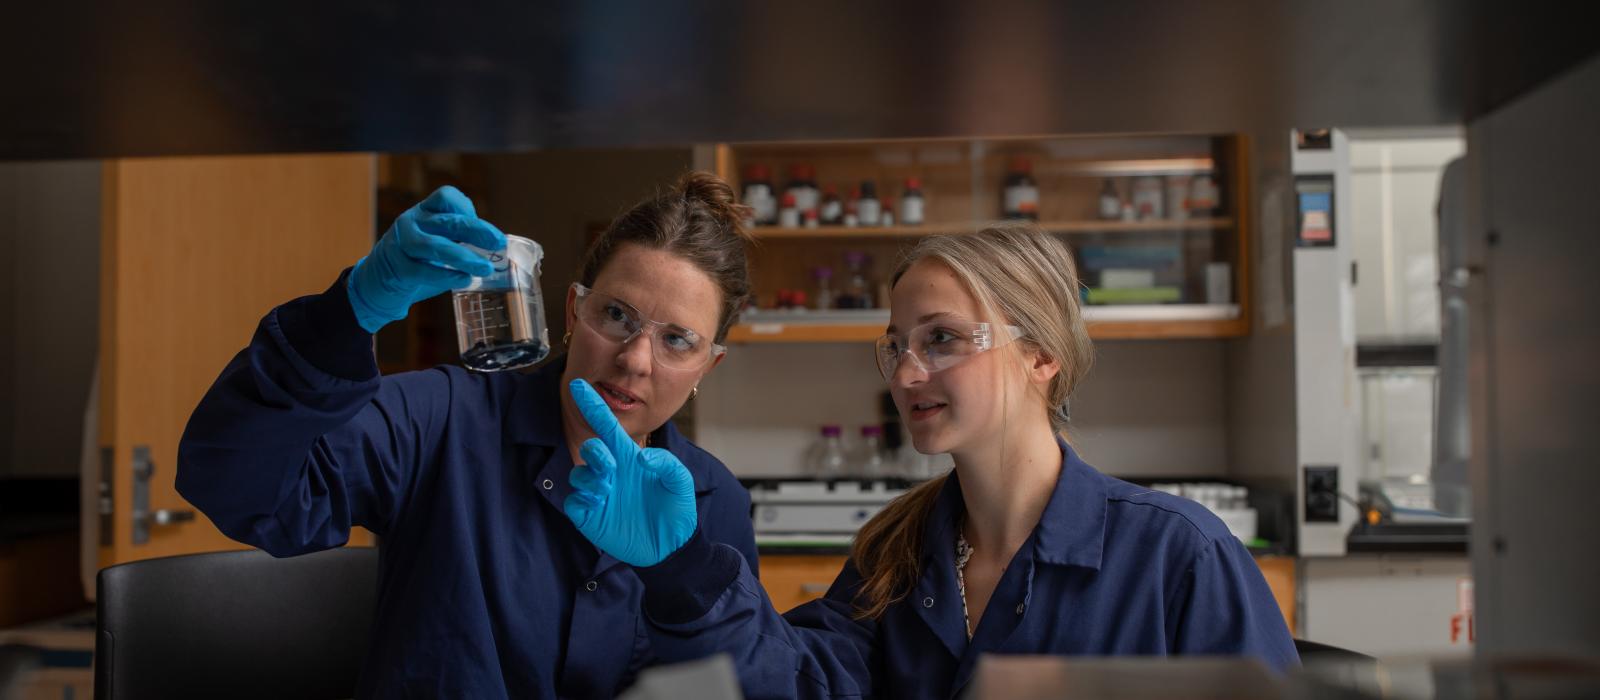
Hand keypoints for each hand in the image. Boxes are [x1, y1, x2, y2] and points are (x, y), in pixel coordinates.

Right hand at [347, 185, 506, 332]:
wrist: (378, 283)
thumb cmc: (418, 261)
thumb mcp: (438, 242)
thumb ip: (460, 239)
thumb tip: (496, 246)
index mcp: (424, 212)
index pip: (445, 197)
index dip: (467, 208)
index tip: (487, 230)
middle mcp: (412, 222)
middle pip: (447, 221)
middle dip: (477, 231)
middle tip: (498, 243)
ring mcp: (401, 244)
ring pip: (434, 246)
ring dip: (462, 257)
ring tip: (484, 267)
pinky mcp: (397, 268)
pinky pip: (422, 271)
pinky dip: (445, 276)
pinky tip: (464, 279)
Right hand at [562, 379, 697, 566]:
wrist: (671, 546)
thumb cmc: (676, 510)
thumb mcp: (679, 482)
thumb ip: (666, 463)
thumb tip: (641, 457)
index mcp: (629, 458)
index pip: (606, 427)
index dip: (593, 406)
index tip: (579, 384)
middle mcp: (612, 473)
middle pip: (591, 449)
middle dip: (594, 451)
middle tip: (609, 462)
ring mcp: (600, 494)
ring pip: (579, 473)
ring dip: (590, 475)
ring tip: (607, 487)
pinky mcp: (591, 516)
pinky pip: (574, 501)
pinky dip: (581, 497)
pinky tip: (597, 501)